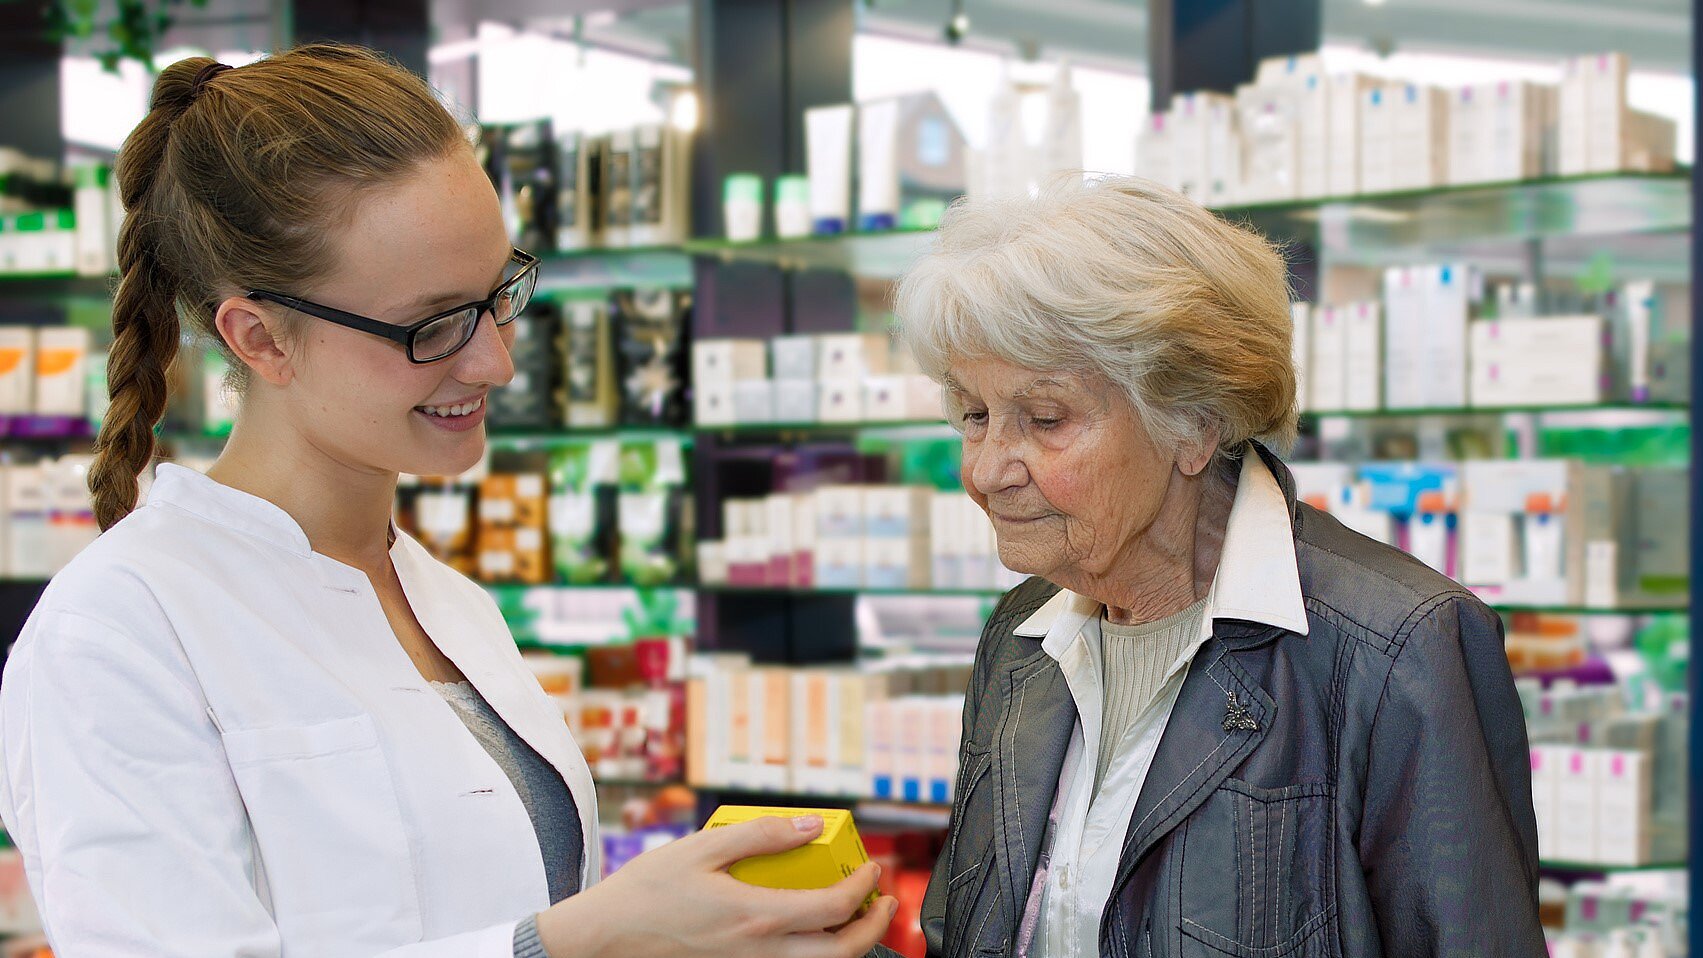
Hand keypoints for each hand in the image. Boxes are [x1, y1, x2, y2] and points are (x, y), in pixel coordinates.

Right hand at [537, 814, 897, 957]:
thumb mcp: (703, 848)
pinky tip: (810, 930)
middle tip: (883, 902)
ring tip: (855, 915)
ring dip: (848, 945)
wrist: (605, 938)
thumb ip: (762, 835)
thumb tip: (810, 824)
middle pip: (841, 954)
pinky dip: (813, 954)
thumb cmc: (647, 892)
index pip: (834, 907)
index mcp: (756, 916)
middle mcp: (759, 952)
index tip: (870, 866)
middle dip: (873, 927)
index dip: (863, 885)